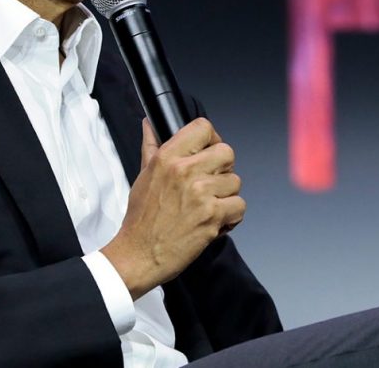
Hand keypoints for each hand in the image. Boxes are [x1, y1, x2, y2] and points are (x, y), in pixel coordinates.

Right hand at [101, 117, 244, 299]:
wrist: (138, 254)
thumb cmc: (141, 219)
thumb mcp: (143, 175)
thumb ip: (152, 146)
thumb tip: (150, 123)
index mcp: (168, 157)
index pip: (203, 128)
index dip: (211, 140)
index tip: (208, 151)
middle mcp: (185, 171)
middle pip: (227, 152)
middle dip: (222, 169)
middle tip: (211, 183)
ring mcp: (201, 193)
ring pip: (235, 181)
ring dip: (226, 196)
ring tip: (208, 207)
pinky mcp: (212, 216)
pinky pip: (239, 206)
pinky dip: (231, 217)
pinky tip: (215, 221)